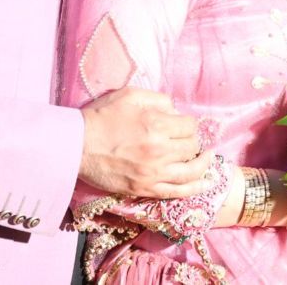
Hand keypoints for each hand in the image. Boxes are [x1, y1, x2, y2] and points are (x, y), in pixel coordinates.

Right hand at [79, 87, 213, 197]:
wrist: (79, 144)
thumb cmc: (102, 116)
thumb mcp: (130, 94)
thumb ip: (158, 98)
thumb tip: (175, 109)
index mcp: (156, 123)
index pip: (190, 126)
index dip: (189, 123)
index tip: (183, 124)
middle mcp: (159, 149)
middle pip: (192, 147)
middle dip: (193, 141)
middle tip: (187, 139)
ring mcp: (153, 172)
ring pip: (191, 172)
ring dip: (203, 164)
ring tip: (208, 159)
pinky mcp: (145, 188)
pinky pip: (177, 192)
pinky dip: (195, 189)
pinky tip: (204, 183)